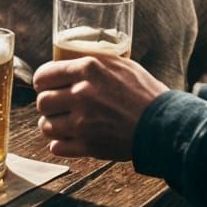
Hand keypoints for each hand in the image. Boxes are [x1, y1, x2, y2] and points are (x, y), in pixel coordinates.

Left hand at [33, 56, 167, 160]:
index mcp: (87, 69)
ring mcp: (84, 122)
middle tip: (53, 105)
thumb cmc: (145, 92)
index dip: (41, 81)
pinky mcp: (89, 146)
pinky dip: (58, 145)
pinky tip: (64, 141)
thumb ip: (93, 62)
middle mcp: (81, 94)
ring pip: (47, 126)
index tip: (43, 85)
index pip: (45, 74)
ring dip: (50, 126)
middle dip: (46, 104)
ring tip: (58, 124)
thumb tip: (71, 59)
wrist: (166, 125)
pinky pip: (58, 147)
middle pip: (42, 101)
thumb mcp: (119, 64)